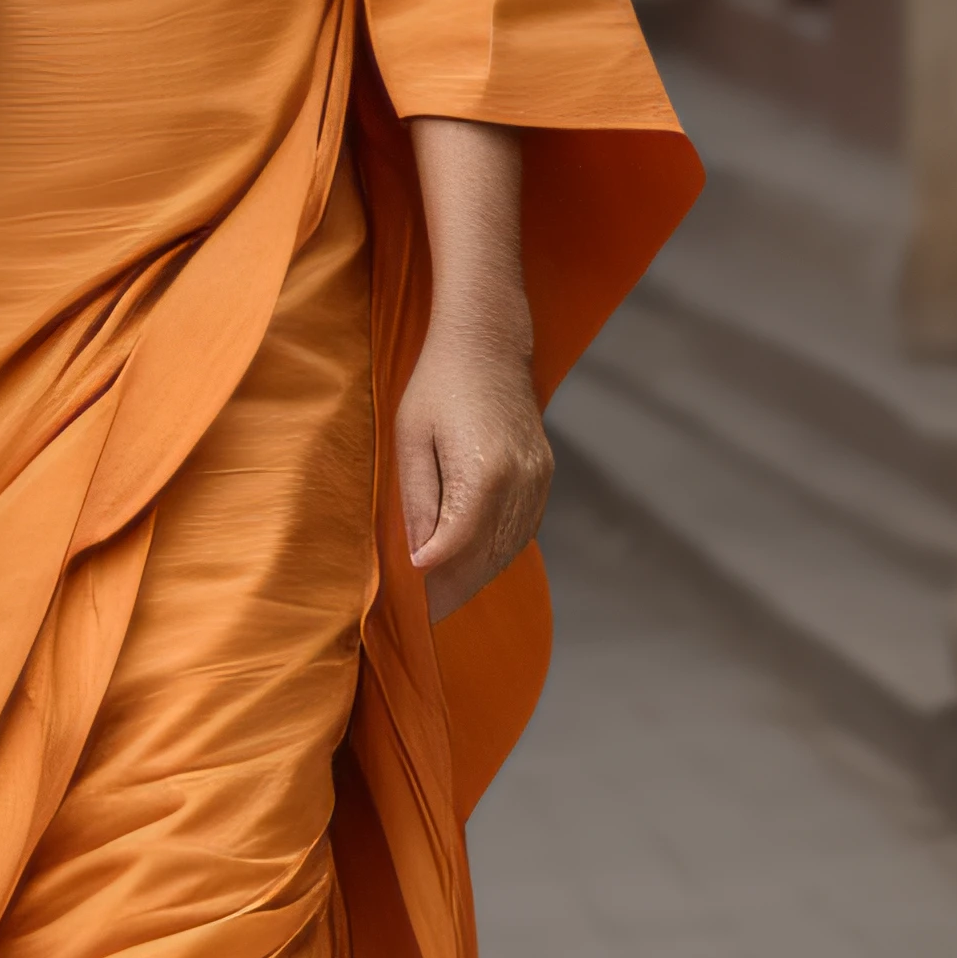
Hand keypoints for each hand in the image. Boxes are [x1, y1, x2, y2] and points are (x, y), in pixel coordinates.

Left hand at [399, 315, 551, 620]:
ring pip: (508, 549)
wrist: (488, 341)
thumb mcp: (411, 440)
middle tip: (424, 616)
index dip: (433, 577)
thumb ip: (417, 502)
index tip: (412, 602)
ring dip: (477, 577)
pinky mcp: (544, 474)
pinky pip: (523, 530)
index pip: (456, 545)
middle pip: (486, 556)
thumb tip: (419, 557)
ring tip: (444, 597)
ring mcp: (538, 478)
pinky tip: (473, 564)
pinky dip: (497, 553)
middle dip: (454, 590)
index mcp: (484, 471)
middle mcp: (521, 480)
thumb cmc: (438, 383)